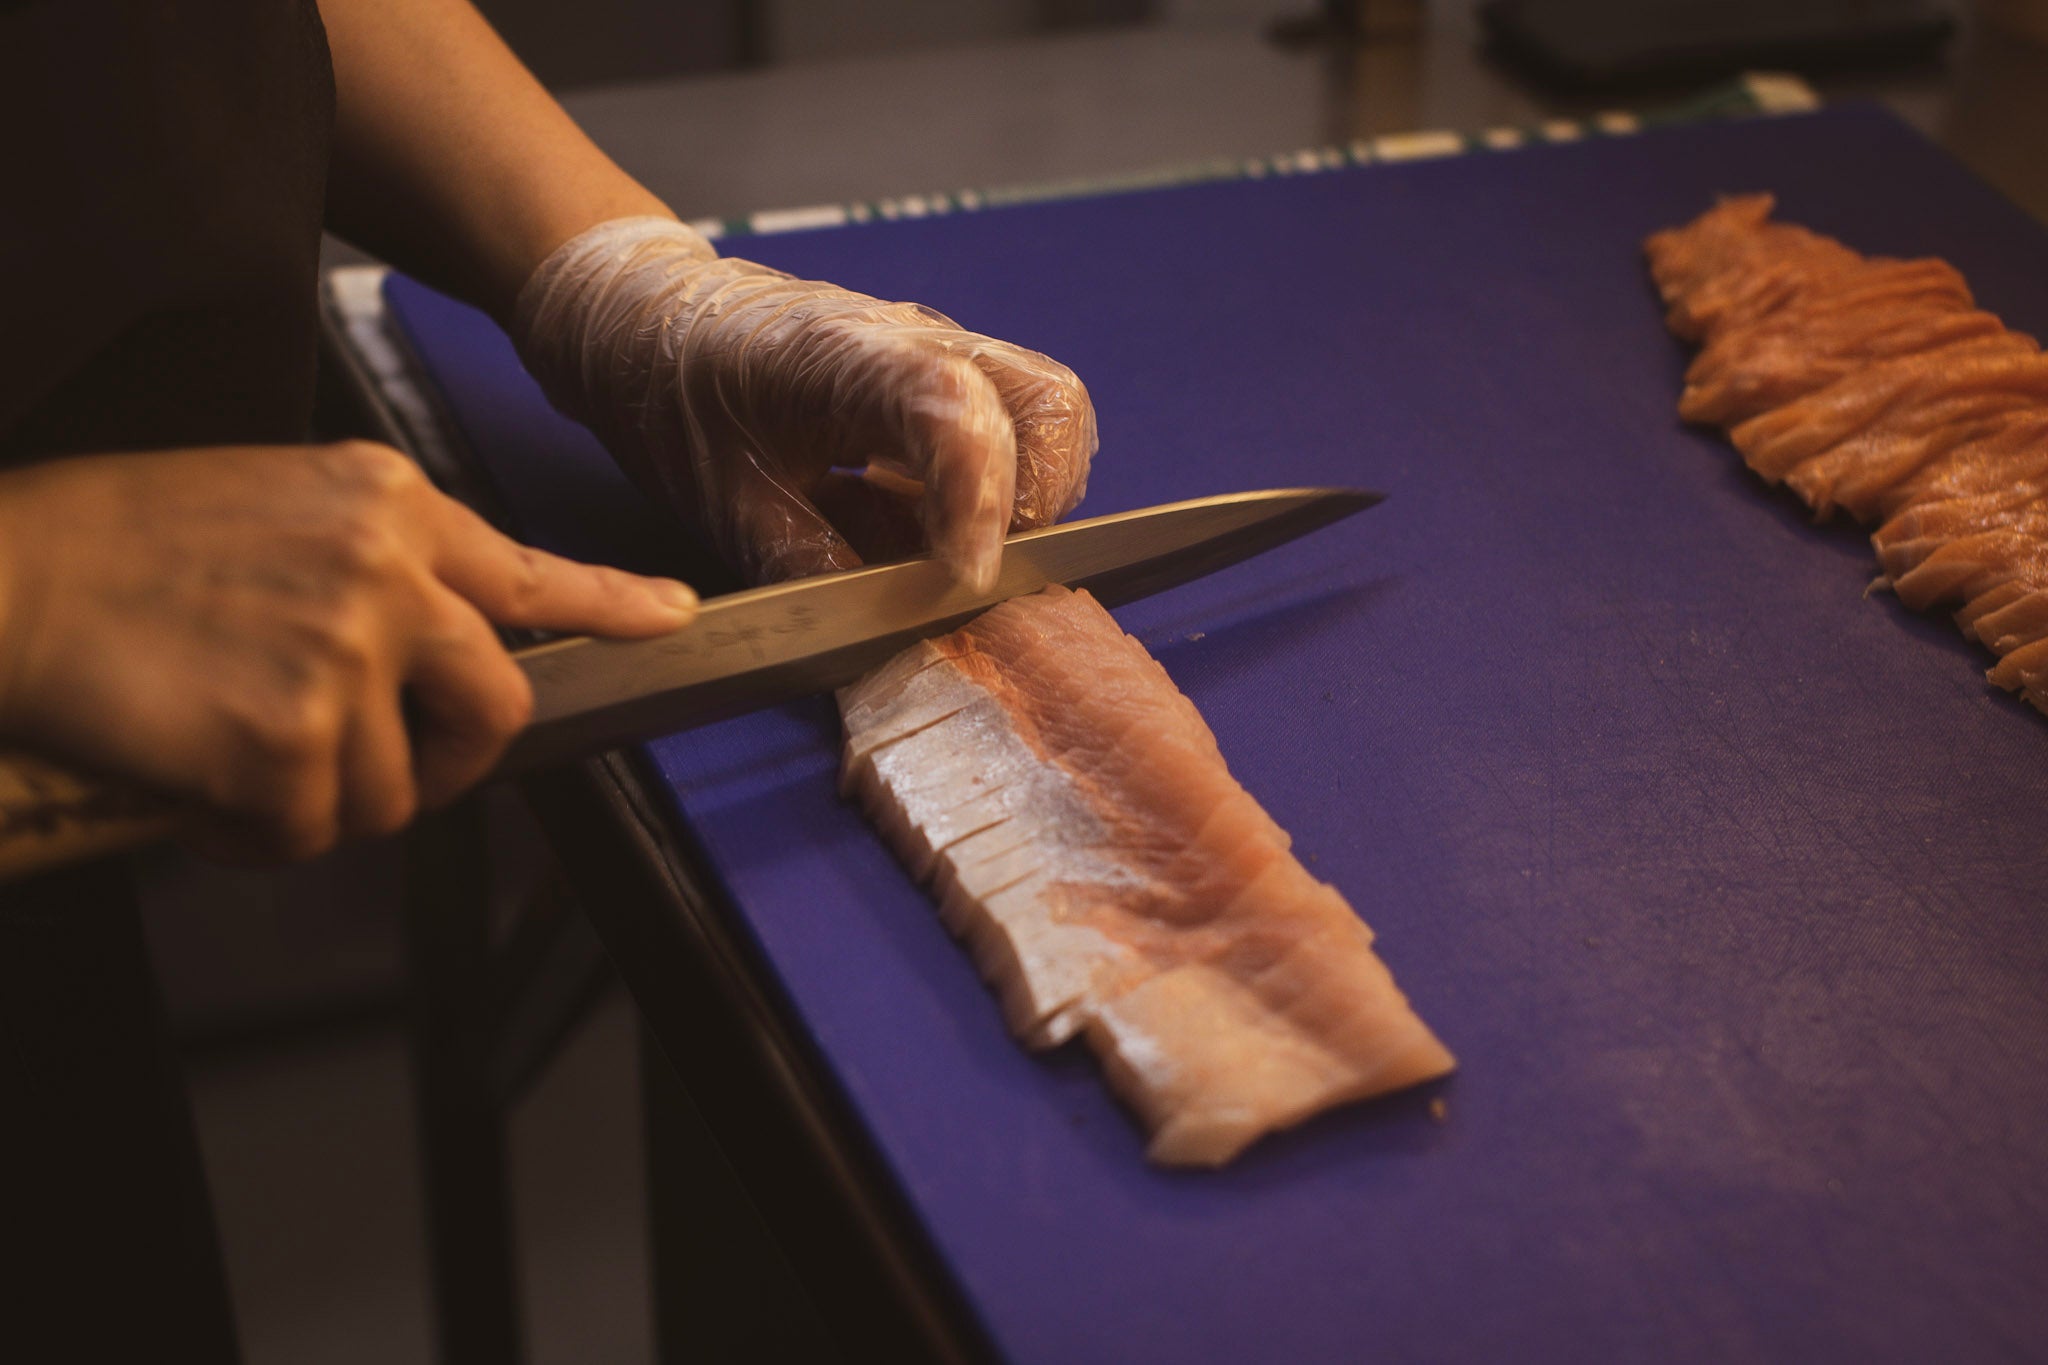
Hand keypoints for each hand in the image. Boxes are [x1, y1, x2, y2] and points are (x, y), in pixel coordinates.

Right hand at [0, 441, 697, 858]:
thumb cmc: (110, 547)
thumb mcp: (270, 508)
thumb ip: (370, 565)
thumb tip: (429, 645)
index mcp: (384, 502)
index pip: (525, 568)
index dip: (608, 604)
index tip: (669, 620)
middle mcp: (386, 567)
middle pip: (496, 703)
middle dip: (449, 762)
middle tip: (384, 773)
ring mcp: (346, 651)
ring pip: (396, 790)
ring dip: (321, 802)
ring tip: (232, 754)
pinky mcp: (292, 737)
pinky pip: (312, 833)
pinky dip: (256, 836)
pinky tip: (198, 787)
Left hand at [512, 217, 1095, 587]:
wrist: (651, 319)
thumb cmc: (677, 397)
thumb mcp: (723, 502)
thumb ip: (808, 566)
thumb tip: (887, 629)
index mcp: (843, 353)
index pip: (955, 407)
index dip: (978, 498)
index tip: (963, 577)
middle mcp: (915, 337)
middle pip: (1047, 403)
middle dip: (1033, 504)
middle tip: (967, 568)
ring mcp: (940, 351)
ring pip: (1046, 414)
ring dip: (1022, 498)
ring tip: (947, 549)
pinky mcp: (944, 377)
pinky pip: (1012, 428)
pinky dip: (996, 490)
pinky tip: (927, 526)